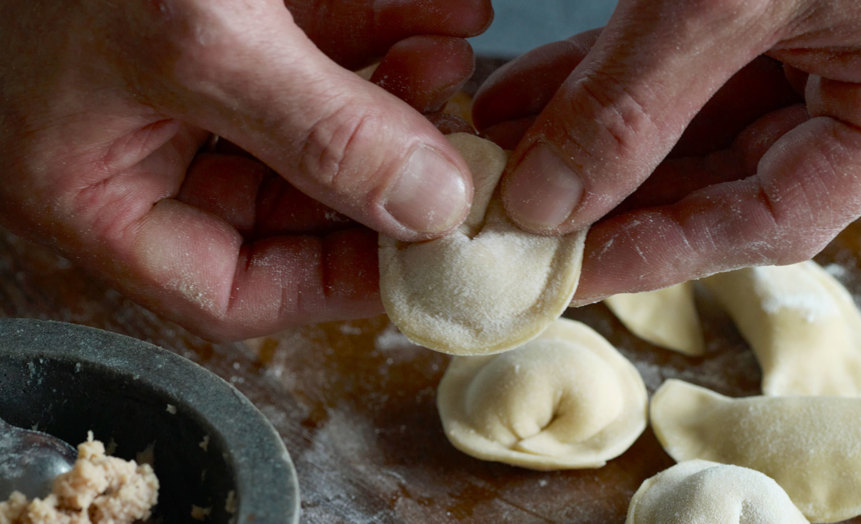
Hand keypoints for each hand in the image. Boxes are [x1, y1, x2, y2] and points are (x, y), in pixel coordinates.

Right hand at [0, 0, 490, 338]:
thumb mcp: (200, 41)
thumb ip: (318, 131)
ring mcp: (182, 83)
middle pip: (290, 206)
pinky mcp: (221, 20)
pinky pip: (312, 47)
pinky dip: (379, 33)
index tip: (424, 256)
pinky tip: (441, 14)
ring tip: (453, 60)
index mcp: (99, 192)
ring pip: (312, 123)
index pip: (232, 291)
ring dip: (394, 96)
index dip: (335, 284)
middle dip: (382, 178)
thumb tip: (428, 204)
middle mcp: (141, 148)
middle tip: (458, 161)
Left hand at [473, 0, 860, 302]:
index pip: (779, 219)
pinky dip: (604, 78)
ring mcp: (826, 30)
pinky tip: (527, 95)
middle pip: (729, 175)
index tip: (567, 272)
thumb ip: (635, 104)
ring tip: (504, 155)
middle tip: (521, 221)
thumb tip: (547, 205)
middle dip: (616, 195)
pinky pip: (683, 57)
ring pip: (694, 118)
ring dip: (595, 138)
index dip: (665, 253)